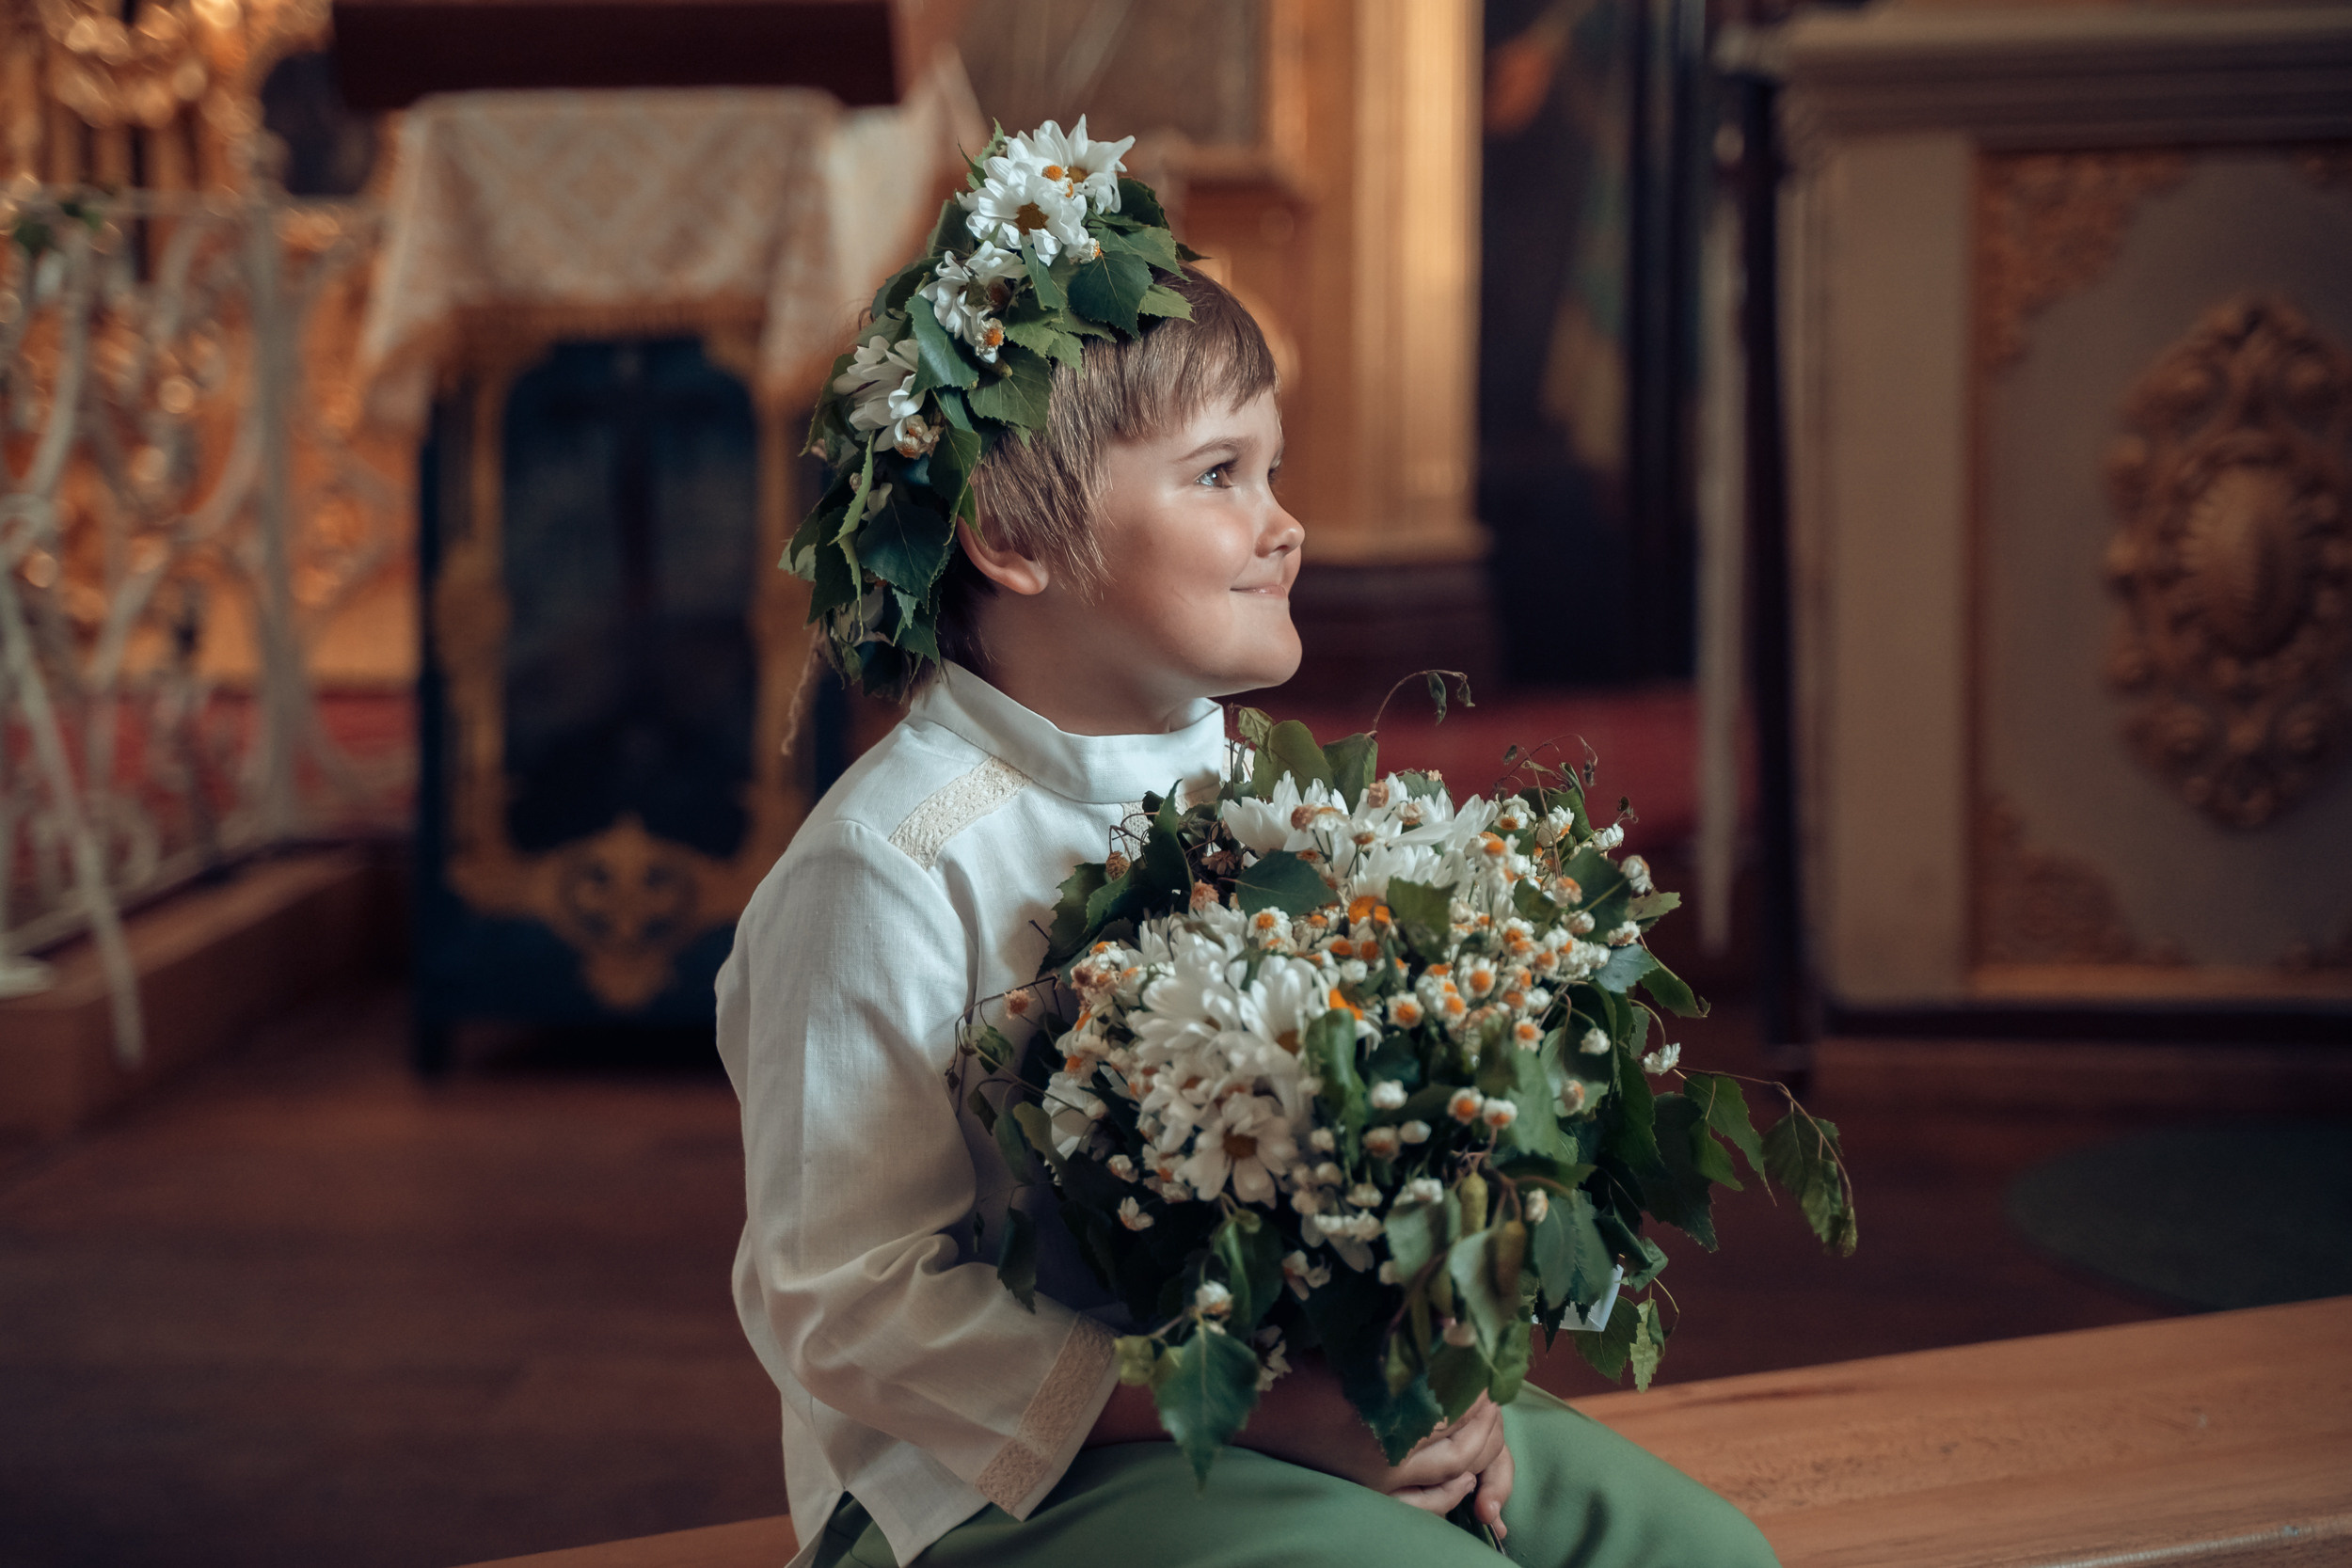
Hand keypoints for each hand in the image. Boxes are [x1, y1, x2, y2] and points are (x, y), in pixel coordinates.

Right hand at [1089, 1353, 1513, 1528]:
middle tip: (1490, 1388)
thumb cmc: (1281, 1371)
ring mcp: (1379, 1481)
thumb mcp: (1336, 1343)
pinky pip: (1430, 1506)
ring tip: (1485, 1421)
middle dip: (1488, 1415)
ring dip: (1481, 1448)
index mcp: (1375, 1403)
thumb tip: (1437, 1312)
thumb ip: (1383, 1335)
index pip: (1454, 1396)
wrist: (1238, 1422)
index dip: (1477, 1377)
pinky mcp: (1370, 1497)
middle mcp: (1384, 1449)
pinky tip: (1465, 1472)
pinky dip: (1456, 1490)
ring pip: (1456, 1471)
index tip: (1483, 1352)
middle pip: (1465, 1438)